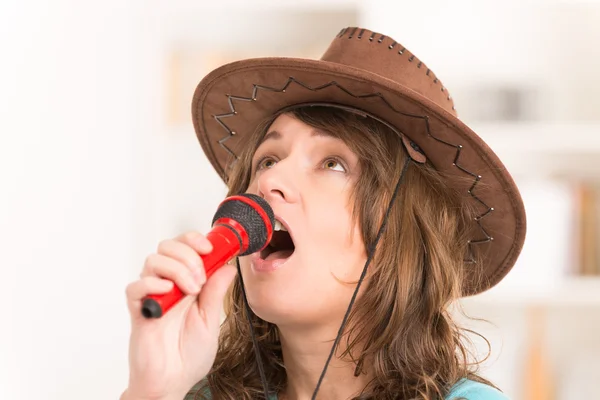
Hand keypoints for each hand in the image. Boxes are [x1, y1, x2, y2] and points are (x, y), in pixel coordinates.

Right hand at [123, 231, 236, 399]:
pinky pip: (135, 287)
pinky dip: (152, 284)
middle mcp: (168, 284)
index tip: (209, 247)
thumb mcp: (211, 319)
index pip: (185, 247)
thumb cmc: (189, 354)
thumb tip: (228, 266)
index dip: (195, 240)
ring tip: (191, 290)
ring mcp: (153, 295)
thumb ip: (216, 292)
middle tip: (201, 276)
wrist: (173, 381)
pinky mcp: (138, 310)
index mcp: (187, 283)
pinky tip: (168, 292)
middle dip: (188, 254)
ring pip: (153, 260)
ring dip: (176, 269)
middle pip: (167, 247)